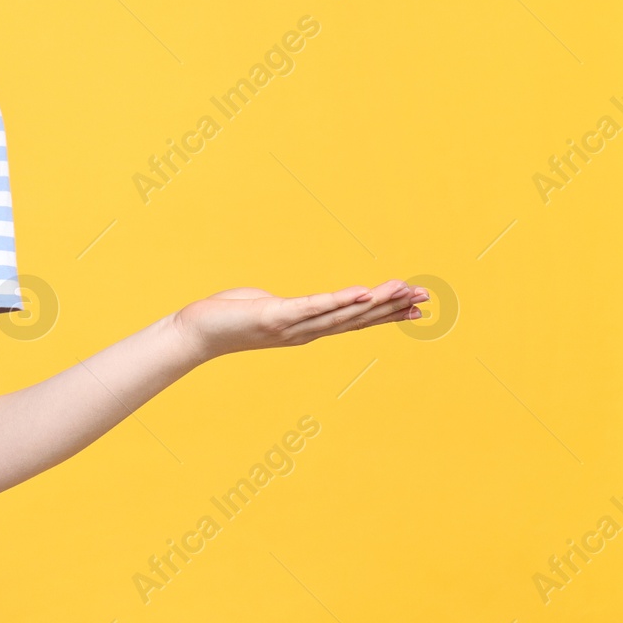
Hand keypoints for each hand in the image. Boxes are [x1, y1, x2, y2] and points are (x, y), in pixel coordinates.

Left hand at [170, 280, 429, 364]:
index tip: (415, 308)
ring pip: (342, 313)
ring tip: (403, 290)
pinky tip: (363, 294)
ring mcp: (292, 326)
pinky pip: (314, 307)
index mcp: (306, 328)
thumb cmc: (228, 316)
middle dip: (392, 308)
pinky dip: (340, 301)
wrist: (196, 331)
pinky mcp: (276, 315)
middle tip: (425, 297)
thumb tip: (293, 304)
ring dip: (375, 302)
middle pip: (357, 318)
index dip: (385, 314)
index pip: (353, 320)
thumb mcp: (265, 307)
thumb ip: (285, 307)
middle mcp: (305, 331)